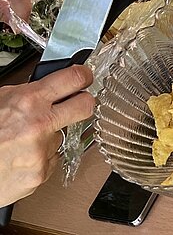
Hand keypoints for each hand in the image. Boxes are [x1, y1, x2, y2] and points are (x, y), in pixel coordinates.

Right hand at [0, 65, 94, 204]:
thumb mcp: (1, 100)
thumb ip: (29, 92)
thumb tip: (52, 83)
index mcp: (29, 101)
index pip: (75, 78)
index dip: (84, 75)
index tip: (85, 77)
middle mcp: (39, 126)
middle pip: (86, 106)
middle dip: (83, 102)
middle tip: (75, 103)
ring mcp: (42, 152)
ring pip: (63, 136)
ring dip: (50, 136)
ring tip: (24, 139)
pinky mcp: (40, 174)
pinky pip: (52, 159)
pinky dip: (41, 157)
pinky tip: (22, 156)